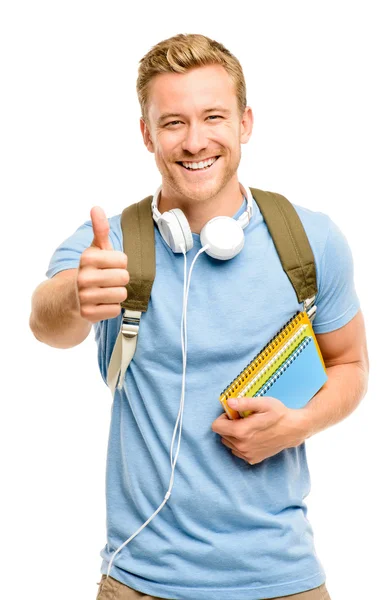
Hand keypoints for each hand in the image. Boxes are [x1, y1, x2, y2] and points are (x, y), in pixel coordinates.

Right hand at [76, 206, 129, 322]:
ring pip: (121, 294)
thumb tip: (96, 207)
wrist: (71, 297)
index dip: (120, 264)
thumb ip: (100, 229)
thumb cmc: (92, 269)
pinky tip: (101, 303)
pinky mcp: (88, 314)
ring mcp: (84, 297)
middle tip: (108, 280)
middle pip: (124, 277)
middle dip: (120, 279)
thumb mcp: (96, 249)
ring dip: (117, 294)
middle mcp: (83, 277)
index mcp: (87, 258)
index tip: (108, 265)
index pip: (123, 260)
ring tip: (105, 291)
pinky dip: (111, 308)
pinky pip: (115, 309)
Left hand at [211, 396, 305, 464]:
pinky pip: (238, 451)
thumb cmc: (279, 414)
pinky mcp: (253, 459)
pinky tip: (253, 436)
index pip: (216, 426)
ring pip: (229, 443)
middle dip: (229, 426)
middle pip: (222, 435)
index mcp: (241, 431)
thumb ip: (244, 403)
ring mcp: (247, 455)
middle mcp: (242, 446)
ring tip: (249, 427)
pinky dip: (241, 443)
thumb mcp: (263, 403)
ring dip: (234, 435)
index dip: (223, 417)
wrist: (294, 430)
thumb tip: (228, 402)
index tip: (234, 414)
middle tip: (244, 419)